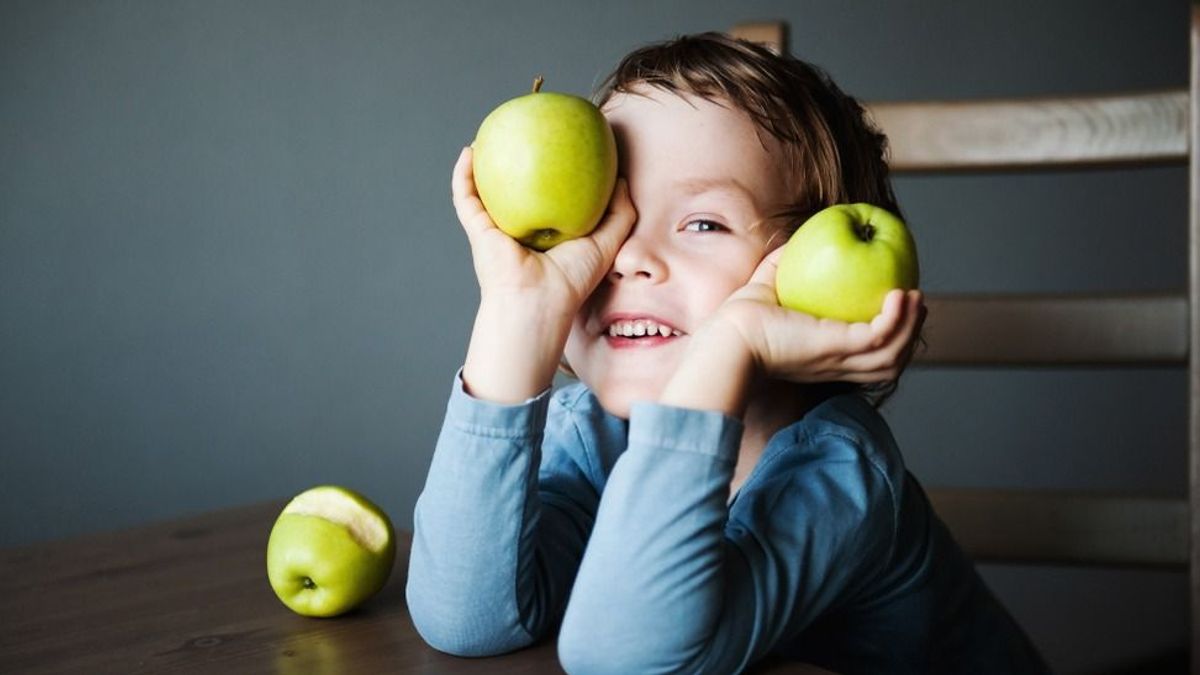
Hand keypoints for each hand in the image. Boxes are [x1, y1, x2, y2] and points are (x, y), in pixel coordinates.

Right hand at [453, 146, 635, 403]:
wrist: (538, 303)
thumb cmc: (572, 280)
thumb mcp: (607, 242)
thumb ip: (619, 213)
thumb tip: (621, 179)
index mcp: (549, 232)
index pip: (551, 196)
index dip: (555, 171)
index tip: (562, 142)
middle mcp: (520, 228)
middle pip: (516, 188)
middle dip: (515, 161)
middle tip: (523, 131)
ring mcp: (496, 229)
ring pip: (484, 189)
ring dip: (482, 162)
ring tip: (489, 133)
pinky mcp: (479, 230)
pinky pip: (466, 197)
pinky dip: (463, 174)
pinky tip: (470, 151)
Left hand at [707, 247, 925, 384]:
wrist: (728, 338)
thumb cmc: (739, 318)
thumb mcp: (767, 285)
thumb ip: (781, 264)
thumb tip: (792, 239)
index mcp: (823, 356)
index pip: (865, 356)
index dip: (888, 337)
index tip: (896, 308)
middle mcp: (835, 365)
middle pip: (888, 363)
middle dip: (910, 336)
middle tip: (917, 303)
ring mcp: (838, 359)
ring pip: (892, 355)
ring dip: (911, 327)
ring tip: (915, 297)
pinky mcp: (836, 347)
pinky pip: (879, 337)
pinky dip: (896, 319)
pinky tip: (899, 295)